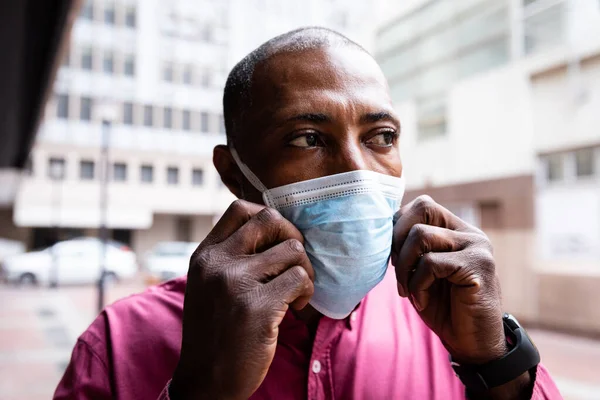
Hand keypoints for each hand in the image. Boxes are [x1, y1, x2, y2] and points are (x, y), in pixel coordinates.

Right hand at [170, 200, 313, 399]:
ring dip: (305, 270)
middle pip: (271, 219)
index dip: (269, 219)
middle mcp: (217, 264)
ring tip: (294, 292)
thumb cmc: (216, 332)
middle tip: (294, 262)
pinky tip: (293, 308)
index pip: (241, 209)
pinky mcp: (258, 307)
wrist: (207, 381)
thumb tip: (275, 229)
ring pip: (293, 249)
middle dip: (293, 236)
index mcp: (205, 255)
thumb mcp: (209, 285)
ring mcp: (236, 284)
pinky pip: (300, 278)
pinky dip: (306, 291)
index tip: (277, 241)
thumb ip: (231, 257)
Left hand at [392, 195, 504, 364]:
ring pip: (420, 235)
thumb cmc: (443, 307)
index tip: (393, 258)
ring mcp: (476, 248)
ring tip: (407, 290)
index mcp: (456, 230)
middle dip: (398, 238)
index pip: (421, 205)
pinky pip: (430, 263)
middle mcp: (470, 233)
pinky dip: (417, 284)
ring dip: (404, 266)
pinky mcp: (478, 267)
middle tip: (396, 269)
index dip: (398, 227)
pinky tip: (421, 301)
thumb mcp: (420, 272)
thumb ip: (409, 249)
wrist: (472, 343)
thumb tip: (382, 230)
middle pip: (423, 207)